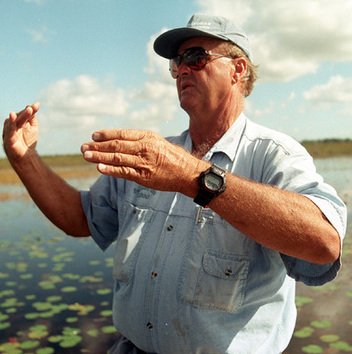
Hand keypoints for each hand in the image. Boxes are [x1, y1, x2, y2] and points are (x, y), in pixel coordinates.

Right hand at [2, 102, 39, 162]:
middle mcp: (13, 124)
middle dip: (26, 112)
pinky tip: (12, 116)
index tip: (37, 105)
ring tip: (26, 110)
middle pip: (20, 117)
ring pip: (15, 122)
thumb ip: (32, 118)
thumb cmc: (28, 140)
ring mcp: (10, 130)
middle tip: (32, 108)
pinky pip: (9, 129)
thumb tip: (33, 106)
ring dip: (20, 115)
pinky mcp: (8, 137)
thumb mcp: (33, 127)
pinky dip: (11, 123)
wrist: (25, 155)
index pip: (25, 114)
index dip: (31, 110)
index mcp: (19, 120)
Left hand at [81, 129, 204, 193]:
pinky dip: (110, 170)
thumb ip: (140, 141)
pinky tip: (99, 168)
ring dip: (99, 157)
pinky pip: (124, 172)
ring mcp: (144, 162)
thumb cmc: (173, 157)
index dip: (106, 134)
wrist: (187, 172)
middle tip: (83, 147)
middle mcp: (145, 148)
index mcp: (148, 137)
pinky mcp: (144, 176)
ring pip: (117, 158)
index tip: (94, 136)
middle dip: (98, 146)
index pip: (122, 134)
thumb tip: (121, 141)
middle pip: (116, 145)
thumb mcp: (158, 142)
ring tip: (86, 155)